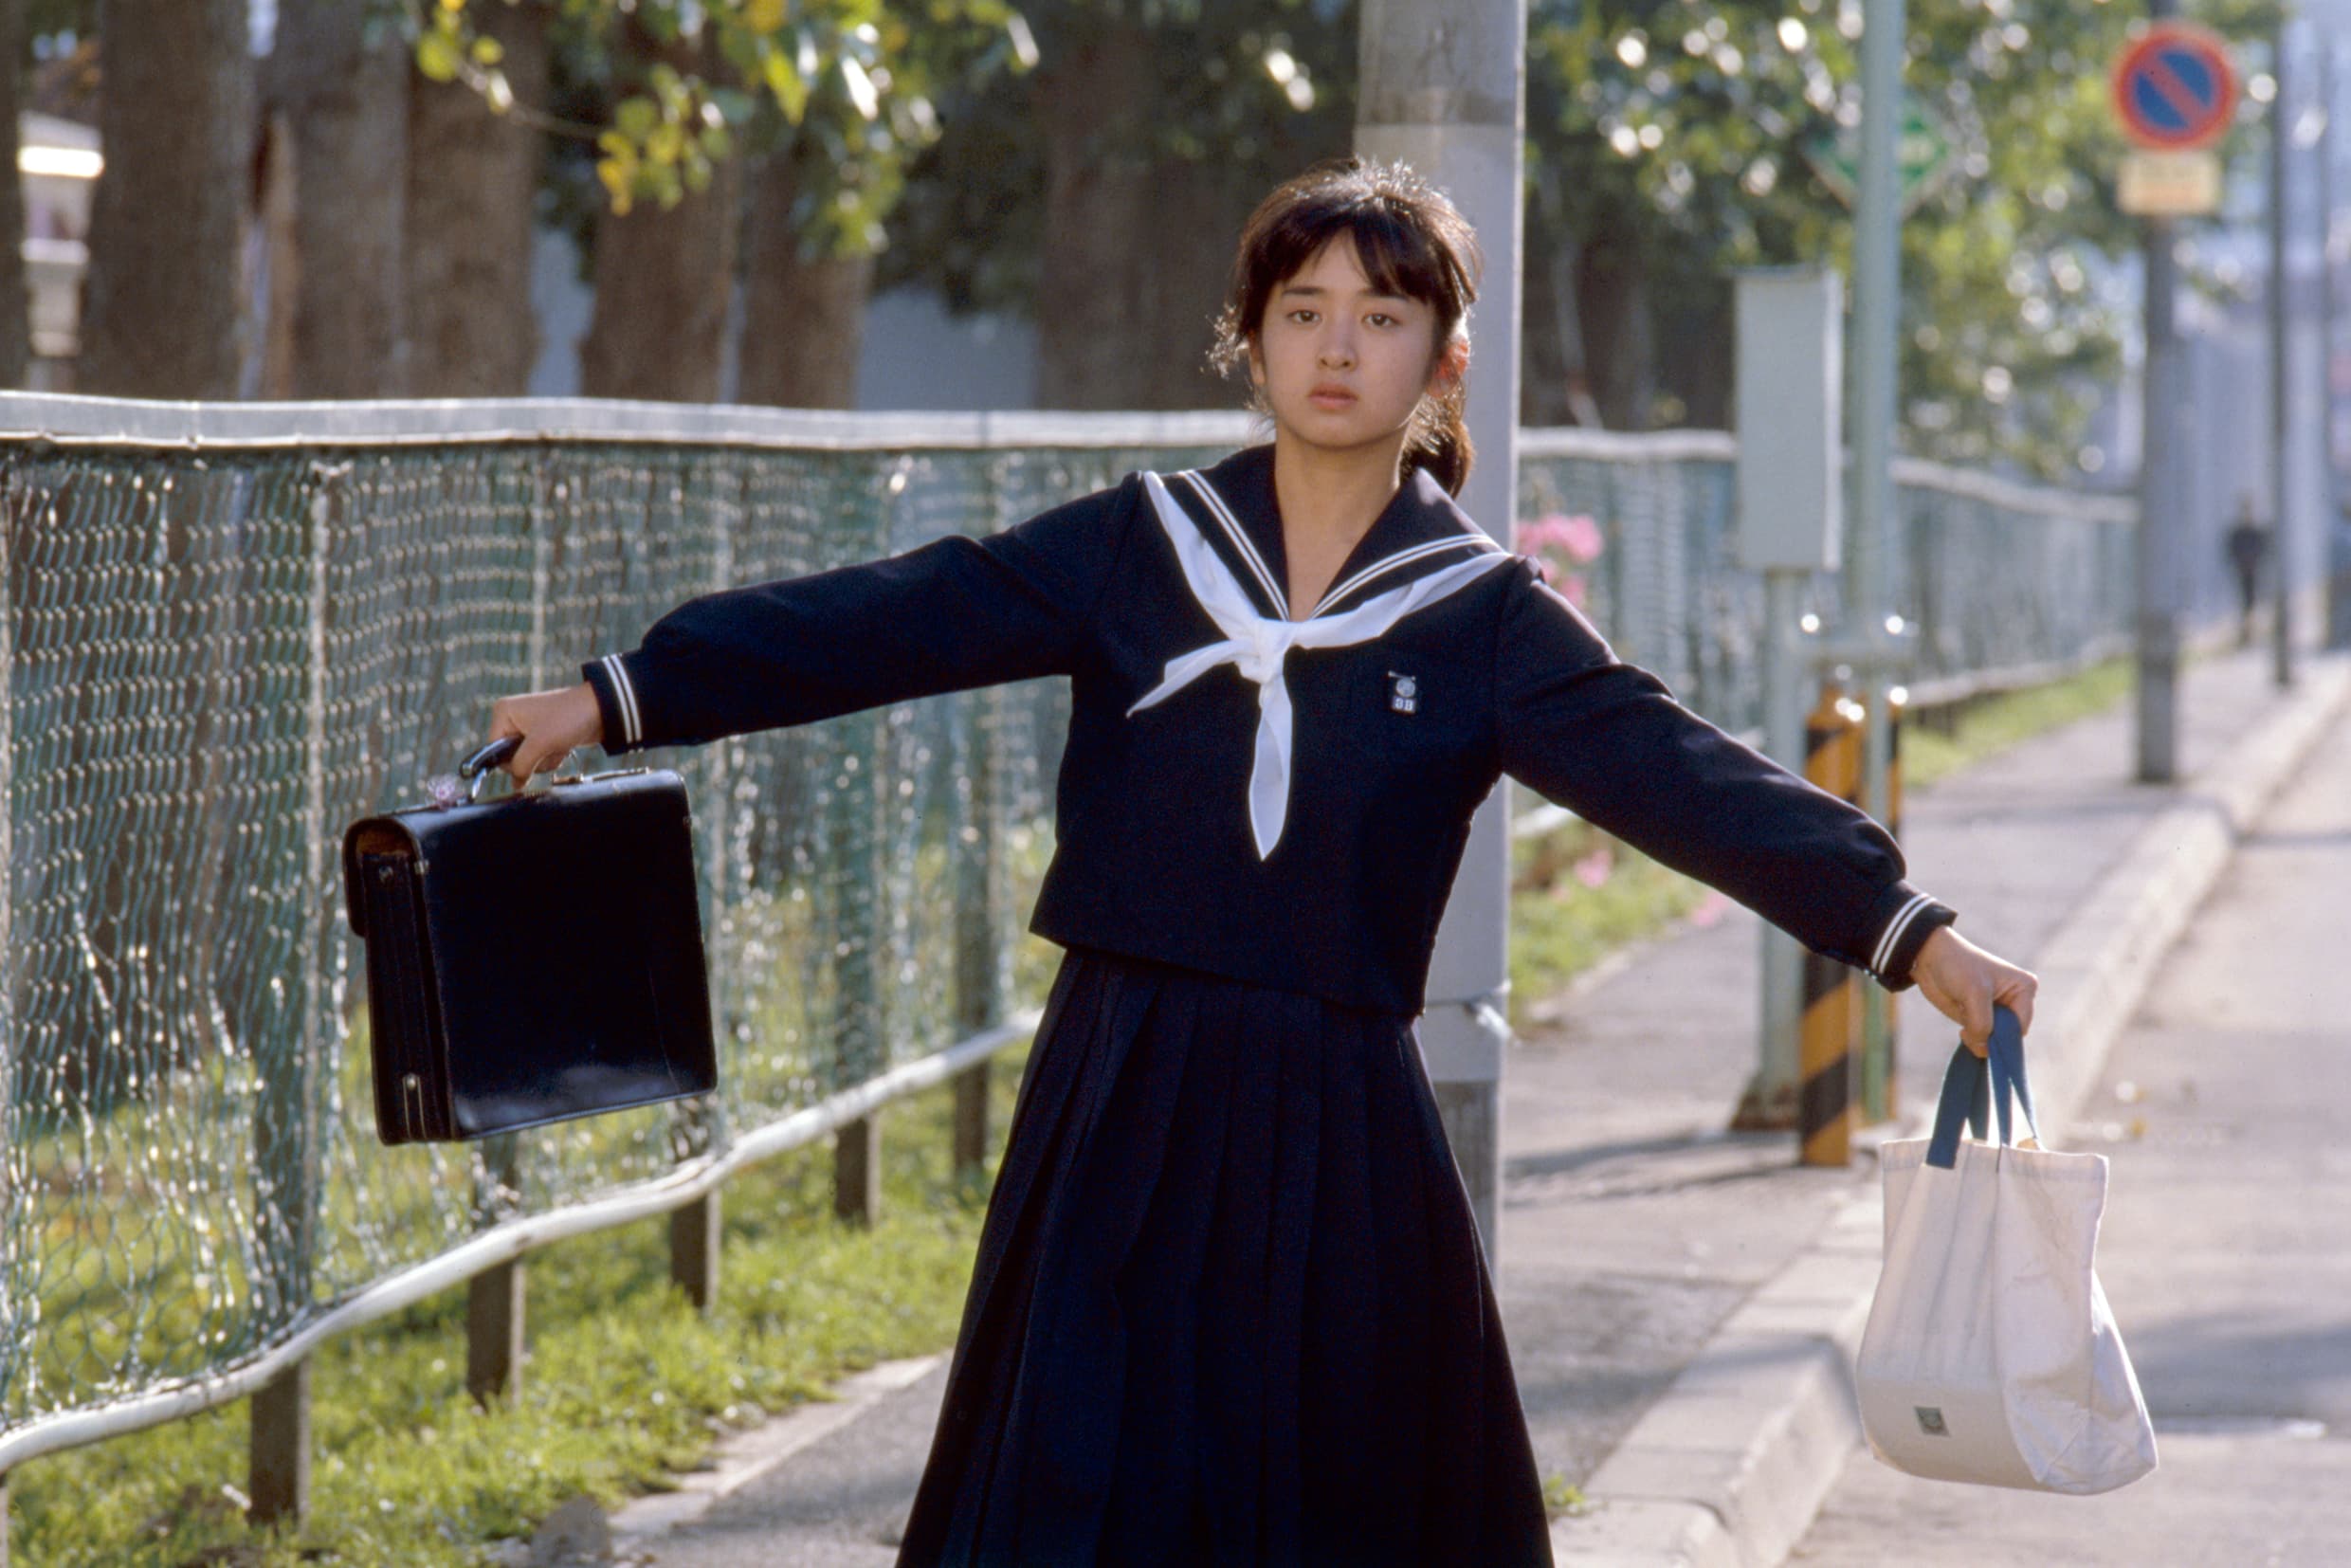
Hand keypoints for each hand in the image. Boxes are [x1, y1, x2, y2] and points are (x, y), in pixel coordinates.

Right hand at [487, 682, 603, 784]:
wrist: (601, 710)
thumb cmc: (568, 719)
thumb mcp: (540, 743)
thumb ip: (521, 765)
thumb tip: (515, 784)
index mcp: (504, 713)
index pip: (493, 749)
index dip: (510, 761)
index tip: (530, 758)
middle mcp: (512, 719)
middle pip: (511, 758)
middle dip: (532, 760)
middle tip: (548, 748)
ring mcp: (528, 729)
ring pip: (527, 761)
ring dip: (545, 760)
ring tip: (558, 745)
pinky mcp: (543, 737)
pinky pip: (540, 758)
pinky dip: (553, 757)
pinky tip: (564, 747)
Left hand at [1909, 925, 2035, 1056]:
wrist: (1929, 957)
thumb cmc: (1957, 966)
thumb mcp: (1974, 994)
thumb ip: (1982, 1024)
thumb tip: (1984, 1051)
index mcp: (2024, 989)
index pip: (2020, 1026)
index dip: (2002, 1037)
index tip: (1981, 1034)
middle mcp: (2015, 1001)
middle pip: (2008, 1035)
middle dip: (1989, 1038)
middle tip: (1968, 1027)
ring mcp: (1997, 1011)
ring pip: (1993, 1039)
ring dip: (1977, 1037)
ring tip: (1963, 1017)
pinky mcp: (1980, 1017)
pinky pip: (1981, 1039)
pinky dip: (1971, 1038)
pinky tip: (1961, 1025)